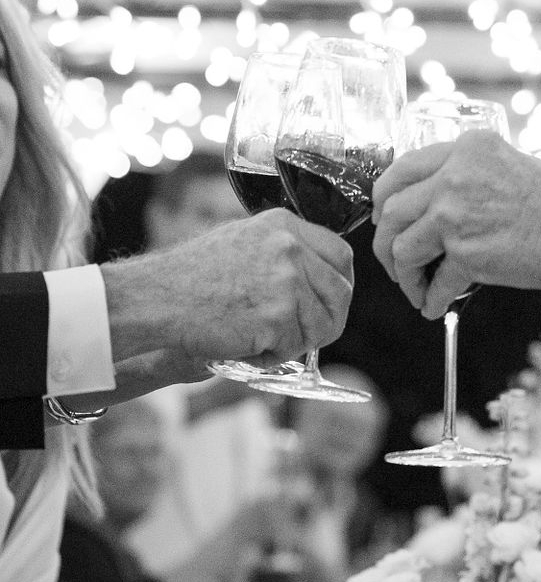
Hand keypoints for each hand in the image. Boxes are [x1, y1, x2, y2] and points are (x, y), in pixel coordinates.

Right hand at [103, 209, 353, 367]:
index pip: (342, 255)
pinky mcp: (278, 316)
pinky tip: (244, 343)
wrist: (158, 298)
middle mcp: (290, 247)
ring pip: (322, 326)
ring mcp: (287, 280)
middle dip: (326, 321)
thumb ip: (285, 253)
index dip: (341, 284)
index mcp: (285, 225)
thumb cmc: (193, 277)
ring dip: (295, 342)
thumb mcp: (245, 241)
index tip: (329, 303)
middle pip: (341, 294)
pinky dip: (273, 356)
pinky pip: (295, 348)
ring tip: (257, 335)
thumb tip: (322, 279)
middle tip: (299, 334)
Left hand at [371, 131, 540, 316]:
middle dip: (386, 243)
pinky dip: (431, 300)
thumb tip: (436, 210)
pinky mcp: (467, 253)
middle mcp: (453, 178)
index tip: (385, 218)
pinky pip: (434, 283)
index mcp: (463, 150)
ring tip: (417, 290)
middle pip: (392, 211)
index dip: (385, 198)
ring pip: (403, 249)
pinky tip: (435, 307)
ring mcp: (455, 215)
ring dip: (406, 277)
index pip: (402, 169)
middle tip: (395, 262)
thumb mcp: (505, 164)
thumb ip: (467, 177)